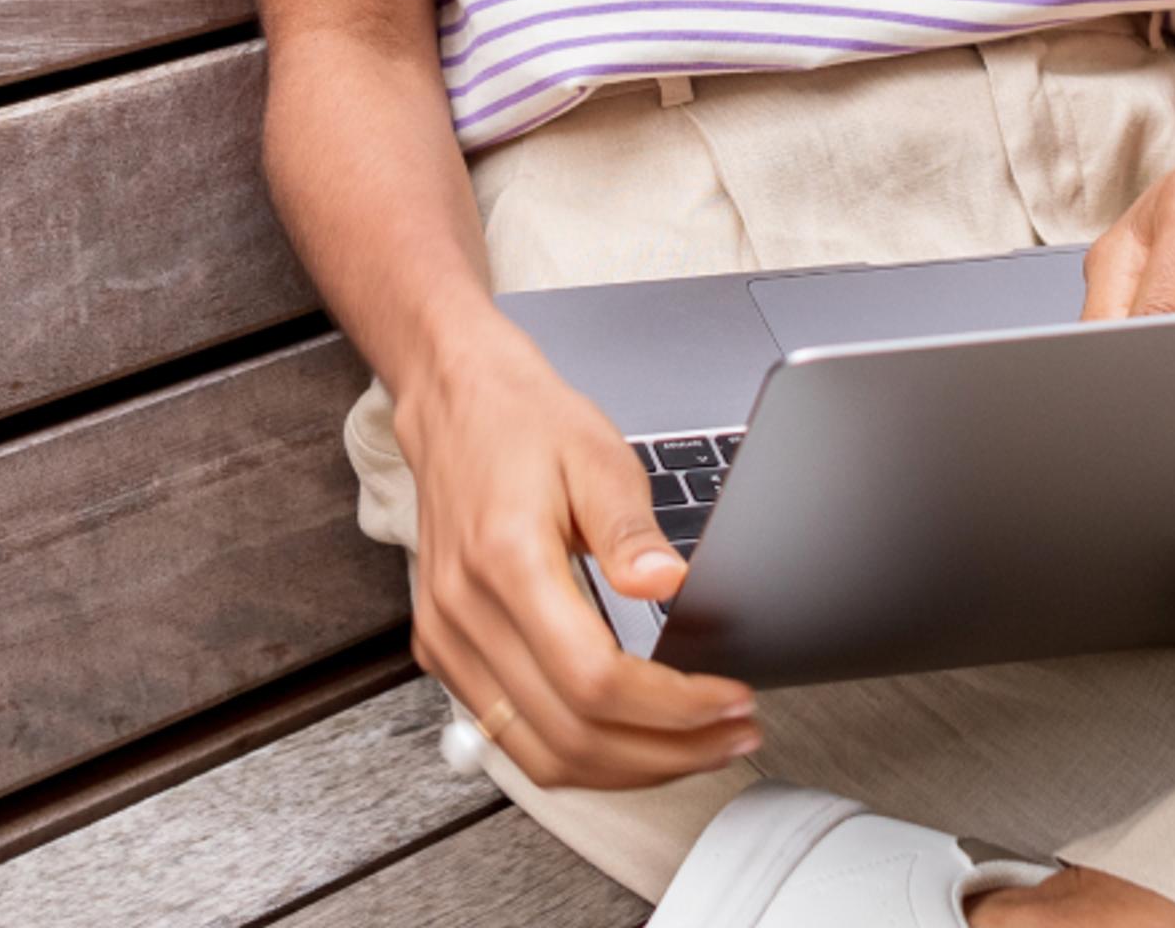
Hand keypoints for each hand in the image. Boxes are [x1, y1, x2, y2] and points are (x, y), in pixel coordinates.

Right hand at [390, 318, 766, 789]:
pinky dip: (581, 757)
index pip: (594, 680)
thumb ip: (628, 529)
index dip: (671, 708)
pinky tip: (632, 740)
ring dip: (627, 770)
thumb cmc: (523, 424)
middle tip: (732, 734)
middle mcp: (465, 610)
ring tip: (696, 748)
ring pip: (541, 755)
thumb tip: (668, 583)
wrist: (454, 405)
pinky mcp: (442, 650)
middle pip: (572, 735)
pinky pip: (512, 738)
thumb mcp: (595, 455)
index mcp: (505, 560)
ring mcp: (446, 638)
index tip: (729, 699)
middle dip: (667, 752)